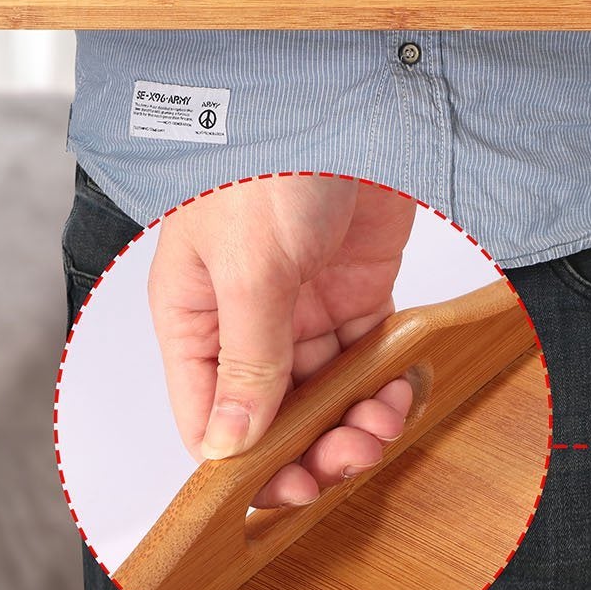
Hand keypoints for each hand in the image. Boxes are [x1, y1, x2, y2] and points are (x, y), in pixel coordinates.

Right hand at [149, 177, 414, 507]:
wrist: (347, 100)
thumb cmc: (271, 164)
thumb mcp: (251, 268)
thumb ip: (246, 359)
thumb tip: (229, 444)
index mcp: (195, 313)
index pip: (205, 413)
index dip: (242, 462)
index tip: (285, 489)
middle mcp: (244, 318)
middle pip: (269, 414)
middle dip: (305, 448)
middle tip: (343, 463)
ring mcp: (301, 305)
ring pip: (321, 394)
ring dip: (349, 424)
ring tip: (376, 430)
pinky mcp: (354, 291)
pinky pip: (365, 359)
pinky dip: (381, 385)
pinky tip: (395, 397)